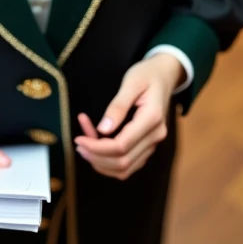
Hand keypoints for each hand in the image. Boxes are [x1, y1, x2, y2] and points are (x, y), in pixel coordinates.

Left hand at [74, 54, 182, 179]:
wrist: (164, 75)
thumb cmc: (146, 74)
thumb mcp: (131, 82)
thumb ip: (118, 106)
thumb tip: (103, 130)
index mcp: (152, 119)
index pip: (121, 146)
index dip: (97, 147)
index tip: (78, 139)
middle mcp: (155, 136)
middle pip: (123, 162)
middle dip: (96, 157)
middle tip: (78, 143)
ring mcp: (153, 143)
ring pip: (125, 168)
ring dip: (101, 162)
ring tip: (83, 146)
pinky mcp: (147, 146)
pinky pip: (127, 163)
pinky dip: (108, 160)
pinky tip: (96, 145)